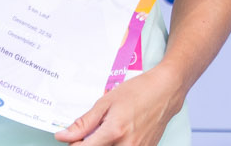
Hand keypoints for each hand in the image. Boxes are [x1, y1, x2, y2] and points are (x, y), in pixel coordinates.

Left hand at [55, 65, 183, 145]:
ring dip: (103, 144)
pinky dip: (117, 145)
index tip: (75, 137)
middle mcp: (126, 145)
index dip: (74, 143)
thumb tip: (63, 136)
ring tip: (107, 133)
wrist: (167, 90)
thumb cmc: (139, 91)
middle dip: (89, 145)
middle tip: (92, 134)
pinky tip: (120, 135)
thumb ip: (84, 122)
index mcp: (113, 132)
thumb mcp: (106, 102)